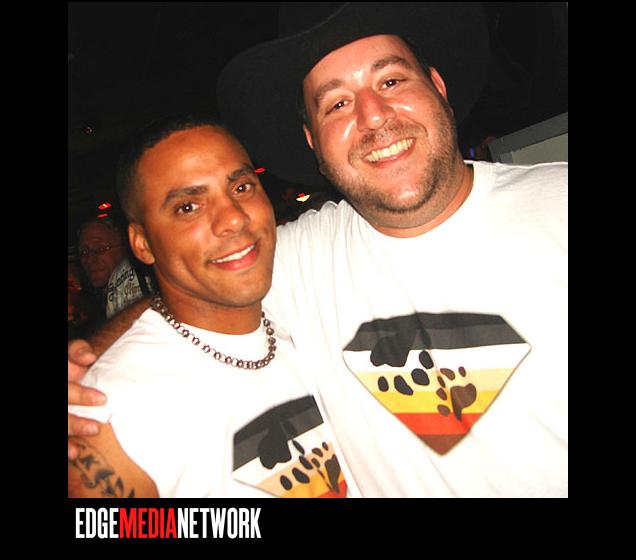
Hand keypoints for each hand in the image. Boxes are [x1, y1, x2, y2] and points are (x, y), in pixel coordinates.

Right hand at [68, 339, 104, 459]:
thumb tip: (89, 358)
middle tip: (96, 427)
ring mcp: (57, 413)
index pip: (67, 391)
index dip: (81, 395)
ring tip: (81, 446)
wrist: (70, 385)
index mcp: (62, 379)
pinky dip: (66, 446)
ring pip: (60, 426)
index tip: (102, 399)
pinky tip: (75, 453)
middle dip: (73, 423)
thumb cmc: (69, 366)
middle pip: (62, 409)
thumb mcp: (68, 356)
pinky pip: (62, 437)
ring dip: (69, 435)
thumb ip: (77, 351)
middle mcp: (58, 399)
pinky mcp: (62, 427)